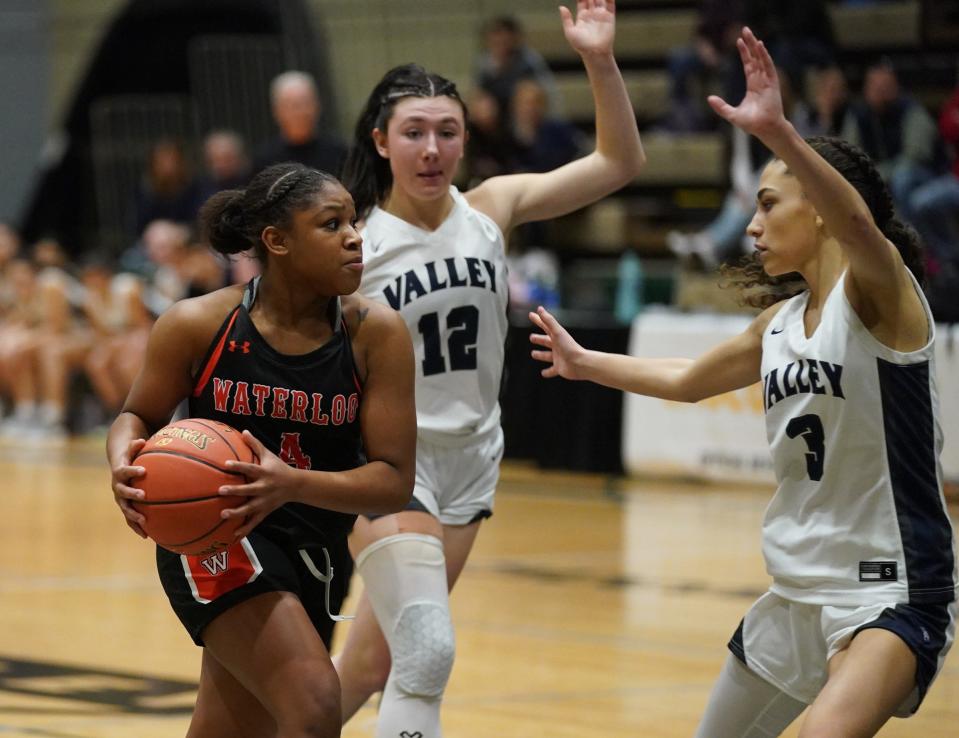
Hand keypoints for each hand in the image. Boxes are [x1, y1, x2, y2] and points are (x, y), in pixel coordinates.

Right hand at [110, 438, 147, 537]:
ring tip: (144, 521)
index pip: (124, 471)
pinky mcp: (125, 506)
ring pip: (125, 508)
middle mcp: (117, 487)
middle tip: (143, 496)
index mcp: (119, 473)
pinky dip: (136, 527)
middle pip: (123, 492)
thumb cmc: (130, 457)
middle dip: (132, 494)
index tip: (143, 470)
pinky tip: (147, 535)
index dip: (132, 470)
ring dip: (133, 515)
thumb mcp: (132, 450)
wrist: (119, 467)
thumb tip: (141, 440)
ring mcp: (120, 498)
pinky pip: (129, 518)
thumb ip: (135, 445)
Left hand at [217, 430, 295, 537]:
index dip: (239, 466)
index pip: (250, 469)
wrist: (296, 486)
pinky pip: (254, 522)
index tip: (226, 464)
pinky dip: (245, 529)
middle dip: (236, 491)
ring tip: (223, 514)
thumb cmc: (279, 468)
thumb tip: (243, 431)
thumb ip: (255, 444)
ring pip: (250, 508)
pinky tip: (233, 536)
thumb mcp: (269, 455)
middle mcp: (264, 488)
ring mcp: (265, 501)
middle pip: (249, 490)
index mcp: (265, 473)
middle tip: (221, 491)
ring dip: (237, 512)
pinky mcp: (265, 511)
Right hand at [529, 306, 586, 378]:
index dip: (538, 320)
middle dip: (539, 339)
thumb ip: (548, 321)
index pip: (545, 326)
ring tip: (533, 354)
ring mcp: (558, 357)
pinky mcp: (559, 368)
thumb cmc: (569, 347)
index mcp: (557, 336)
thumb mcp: (557, 332)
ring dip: (540, 355)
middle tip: (531, 337)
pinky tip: (542, 374)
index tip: (531, 315)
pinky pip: (552, 370)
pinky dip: (547, 372)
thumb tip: (539, 309)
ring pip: (547, 355)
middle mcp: (557, 346)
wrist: (580, 363)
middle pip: (546, 341)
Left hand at [561, 0, 614, 58]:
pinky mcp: (610, 16)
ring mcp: (601, 14)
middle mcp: (592, 14)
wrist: (595, 53)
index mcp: (582, 16)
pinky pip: (610, 3)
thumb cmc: (581, 45)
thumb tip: (561, 7)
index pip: (581, 0)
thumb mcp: (570, 32)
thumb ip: (566, 19)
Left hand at [707, 27, 788, 142]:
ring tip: (751, 34)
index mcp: (753, 86)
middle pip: (754, 58)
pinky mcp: (772, 83)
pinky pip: (768, 66)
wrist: (764, 129)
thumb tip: (709, 98)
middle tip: (745, 30)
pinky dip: (764, 56)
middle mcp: (761, 80)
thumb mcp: (731, 114)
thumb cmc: (751, 123)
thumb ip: (721, 106)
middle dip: (750, 44)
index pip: (748, 65)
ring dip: (756, 46)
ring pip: (761, 59)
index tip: (739, 41)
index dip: (744, 53)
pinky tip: (760, 46)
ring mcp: (767, 81)